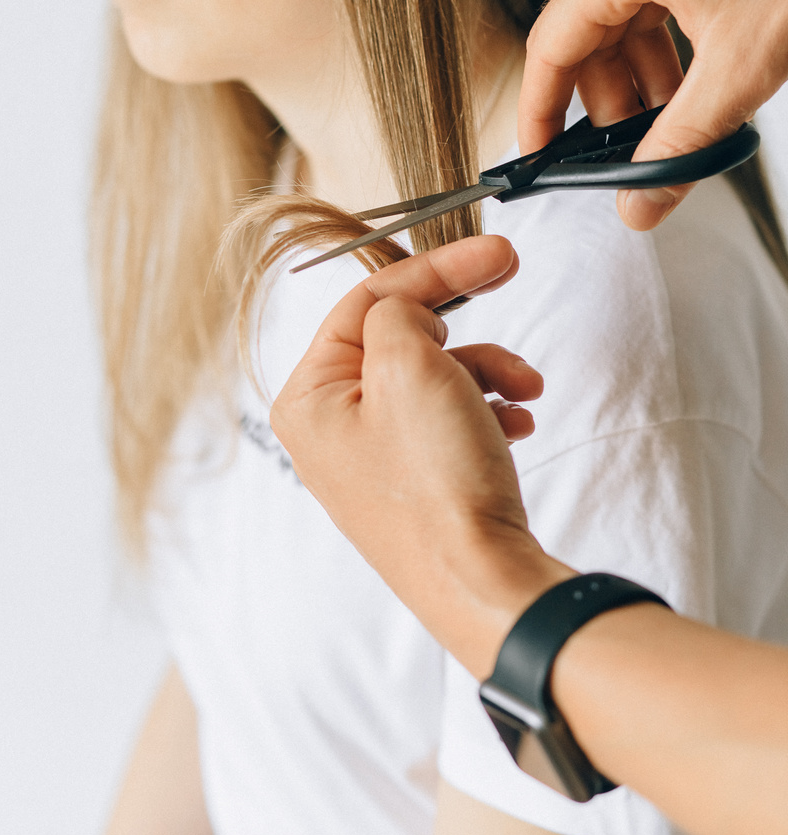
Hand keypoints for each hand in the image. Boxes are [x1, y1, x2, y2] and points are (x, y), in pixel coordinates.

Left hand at [271, 236, 571, 678]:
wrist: (485, 585)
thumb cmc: (438, 484)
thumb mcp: (409, 366)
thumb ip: (398, 311)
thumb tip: (406, 306)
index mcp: (308, 399)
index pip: (365, 303)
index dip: (434, 268)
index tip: (492, 250)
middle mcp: (331, 431)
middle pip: (400, 337)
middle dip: (462, 321)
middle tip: (508, 272)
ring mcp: (373, 462)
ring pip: (433, 377)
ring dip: (486, 370)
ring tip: (526, 390)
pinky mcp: (416, 486)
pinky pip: (450, 421)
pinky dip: (488, 409)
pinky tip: (519, 422)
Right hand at [519, 0, 787, 229]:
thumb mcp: (741, 68)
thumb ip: (680, 145)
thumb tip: (637, 203)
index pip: (552, 46)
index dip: (541, 112)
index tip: (541, 157)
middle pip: (588, 32)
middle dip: (612, 99)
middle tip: (637, 151)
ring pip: (623, 11)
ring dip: (644, 71)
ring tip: (681, 114)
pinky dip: (668, 34)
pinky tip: (699, 69)